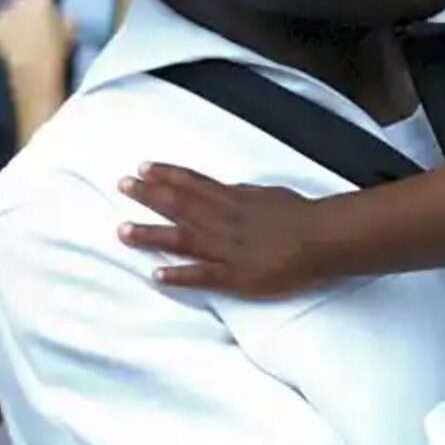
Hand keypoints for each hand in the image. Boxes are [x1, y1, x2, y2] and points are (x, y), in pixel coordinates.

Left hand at [0, 0, 73, 76]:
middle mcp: (19, 0)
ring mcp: (4, 13)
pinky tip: (9, 45)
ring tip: (18, 38)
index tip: (46, 19)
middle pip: (21, 3)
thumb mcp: (71, 31)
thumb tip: (64, 15)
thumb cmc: (56, 48)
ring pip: (7, 15)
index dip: (44, 9)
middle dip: (25, 12)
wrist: (34, 66)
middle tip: (30, 28)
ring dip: (12, 22)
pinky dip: (1, 35)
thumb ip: (67, 18)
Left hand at [118, 164, 329, 297]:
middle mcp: (224, 221)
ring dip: (151, 235)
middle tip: (122, 186)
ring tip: (123, 232)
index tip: (142, 168)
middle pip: (180, 205)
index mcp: (234, 200)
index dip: (167, 175)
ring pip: (183, 239)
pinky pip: (203, 276)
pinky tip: (157, 274)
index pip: (194, 184)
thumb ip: (243, 195)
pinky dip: (180, 275)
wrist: (322, 238)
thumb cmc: (301, 215)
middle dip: (149, 196)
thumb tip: (226, 189)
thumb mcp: (268, 195)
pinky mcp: (236, 276)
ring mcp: (227, 249)